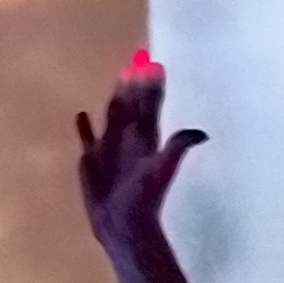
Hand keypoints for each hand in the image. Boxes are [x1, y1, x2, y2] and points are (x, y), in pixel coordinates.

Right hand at [74, 52, 206, 260]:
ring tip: (119, 77)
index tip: (155, 64)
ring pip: (113, 114)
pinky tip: (82, 115)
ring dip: (116, 95)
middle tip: (138, 58)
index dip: (153, 85)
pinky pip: (88, 138)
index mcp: (146, 137)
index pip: (150, 104)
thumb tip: (201, 134)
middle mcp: (129, 139)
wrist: (124, 224)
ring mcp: (110, 148)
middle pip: (132, 104)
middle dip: (135, 82)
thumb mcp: (161, 170)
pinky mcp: (93, 161)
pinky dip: (85, 127)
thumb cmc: (144, 198)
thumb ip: (177, 147)